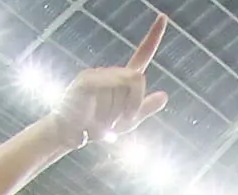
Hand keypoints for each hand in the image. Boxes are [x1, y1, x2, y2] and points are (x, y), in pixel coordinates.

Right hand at [47, 14, 168, 149]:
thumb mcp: (128, 121)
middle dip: (134, 105)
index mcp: (123, 79)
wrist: (73, 135)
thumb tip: (164, 95)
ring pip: (126, 86)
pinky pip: (109, 87)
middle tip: (117, 122)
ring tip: (102, 119)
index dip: (154, 36)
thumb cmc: (97, 127)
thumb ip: (145, 108)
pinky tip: (97, 116)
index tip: (164, 16)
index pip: (142, 54)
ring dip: (118, 111)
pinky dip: (110, 107)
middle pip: (138, 79)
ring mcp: (97, 74)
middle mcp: (111, 72)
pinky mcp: (87, 80)